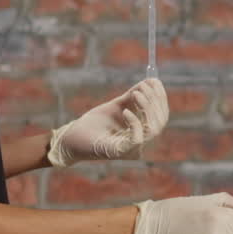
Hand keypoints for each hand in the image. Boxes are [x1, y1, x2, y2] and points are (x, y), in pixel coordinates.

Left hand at [46, 79, 168, 164]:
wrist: (71, 137)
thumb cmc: (92, 124)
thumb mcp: (116, 106)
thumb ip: (132, 97)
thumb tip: (150, 80)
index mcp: (141, 133)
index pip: (161, 116)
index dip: (160, 98)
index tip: (155, 81)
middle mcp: (140, 144)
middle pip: (160, 122)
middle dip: (154, 101)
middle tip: (143, 86)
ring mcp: (131, 150)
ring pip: (153, 130)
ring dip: (147, 108)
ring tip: (135, 93)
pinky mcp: (120, 153)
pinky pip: (137, 139)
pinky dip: (135, 122)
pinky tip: (126, 111)